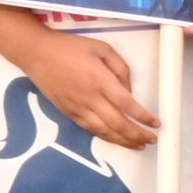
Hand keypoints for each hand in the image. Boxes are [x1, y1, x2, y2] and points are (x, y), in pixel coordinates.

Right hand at [0, 15, 160, 150]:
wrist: (35, 53)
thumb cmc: (69, 47)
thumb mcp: (101, 48)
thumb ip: (120, 68)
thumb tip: (129, 90)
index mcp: (99, 80)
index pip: (127, 104)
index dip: (143, 117)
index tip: (157, 123)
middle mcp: (89, 98)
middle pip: (118, 124)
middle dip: (138, 134)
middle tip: (153, 139)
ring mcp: (78, 108)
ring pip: (105, 131)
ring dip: (124, 141)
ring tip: (139, 145)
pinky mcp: (68, 113)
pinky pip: (90, 130)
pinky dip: (106, 137)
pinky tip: (116, 139)